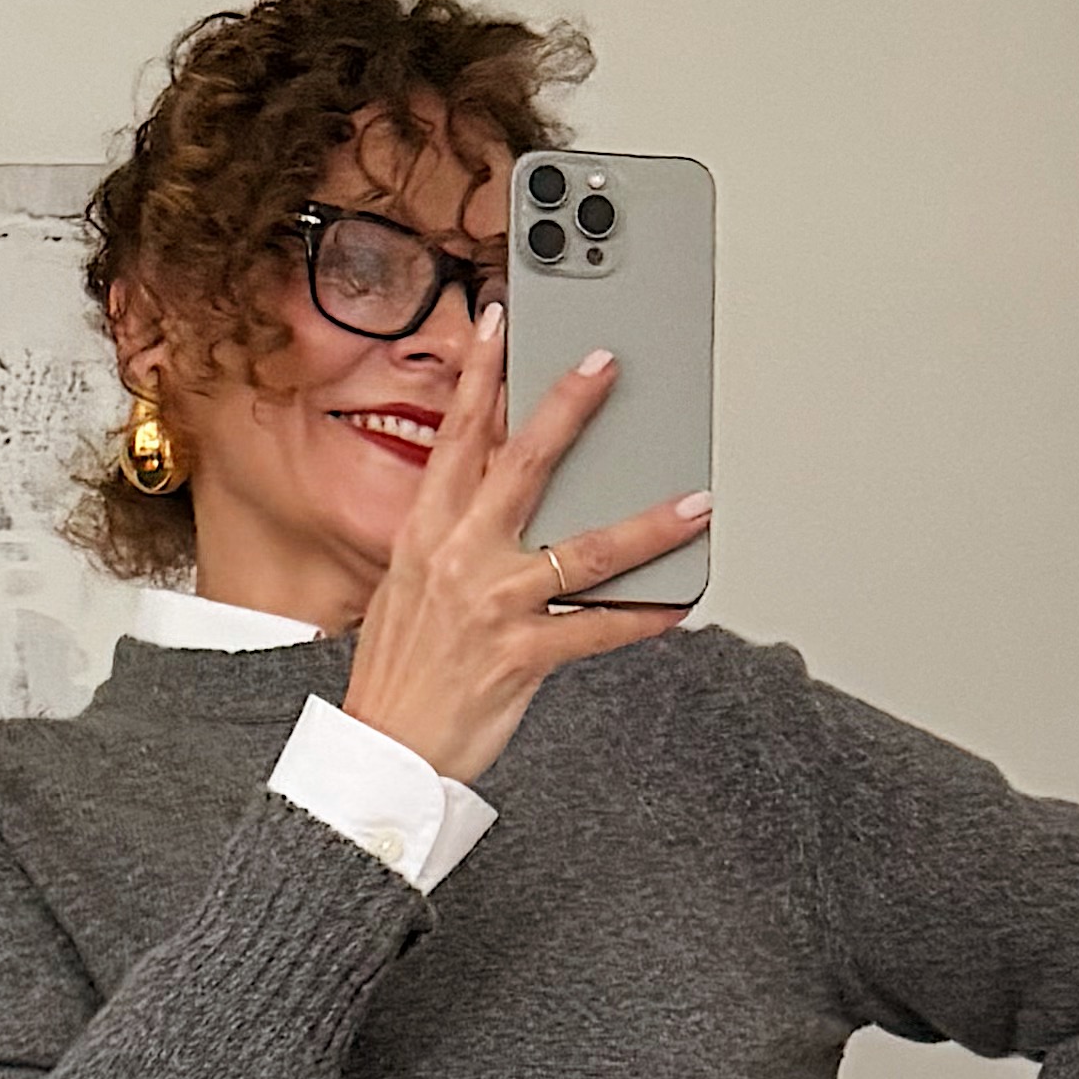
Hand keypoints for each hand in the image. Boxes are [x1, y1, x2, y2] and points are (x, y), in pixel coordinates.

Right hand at [341, 300, 708, 783]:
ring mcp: (491, 605)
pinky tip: (678, 603)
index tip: (502, 324)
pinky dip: (642, 617)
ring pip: (583, 549)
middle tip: (606, 364)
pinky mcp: (521, 656)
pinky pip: (596, 629)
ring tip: (693, 502)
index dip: (480, 376)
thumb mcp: (408, 587)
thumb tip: (496, 500)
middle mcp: (457, 558)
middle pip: (522, 466)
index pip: (455, 437)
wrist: (385, 753)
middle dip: (567, 408)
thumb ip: (452, 537)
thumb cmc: (401, 675)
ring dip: (647, 524)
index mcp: (424, 533)